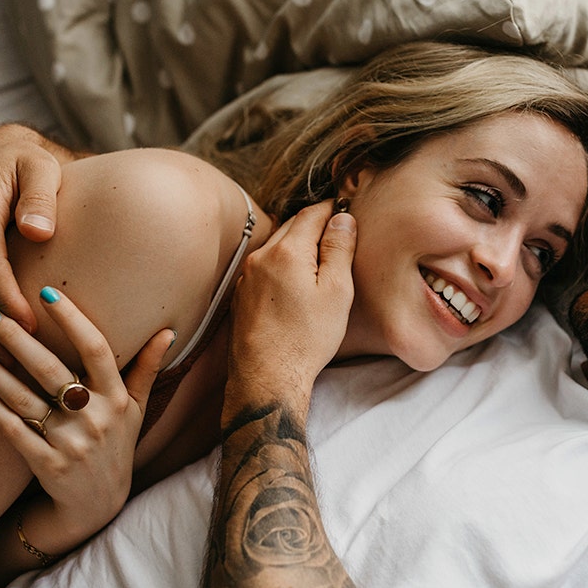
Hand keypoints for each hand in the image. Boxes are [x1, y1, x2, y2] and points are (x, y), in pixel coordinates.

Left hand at [0, 286, 173, 538]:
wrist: (97, 506)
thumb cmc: (116, 446)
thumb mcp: (136, 409)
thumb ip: (146, 368)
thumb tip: (167, 330)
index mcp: (117, 399)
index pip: (97, 349)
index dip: (73, 320)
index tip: (48, 292)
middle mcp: (96, 419)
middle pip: (52, 371)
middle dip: (19, 339)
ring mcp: (71, 444)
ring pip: (25, 399)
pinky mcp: (46, 465)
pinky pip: (14, 431)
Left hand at [227, 201, 356, 413]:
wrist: (266, 377)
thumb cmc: (306, 339)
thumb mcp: (336, 292)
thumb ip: (339, 249)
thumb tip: (342, 218)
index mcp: (287, 251)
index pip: (311, 213)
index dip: (332, 210)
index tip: (346, 211)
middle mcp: (261, 257)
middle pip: (291, 226)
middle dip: (314, 225)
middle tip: (337, 235)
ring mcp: (247, 276)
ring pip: (276, 246)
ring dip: (297, 246)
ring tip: (319, 261)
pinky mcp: (241, 294)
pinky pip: (265, 267)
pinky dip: (282, 265)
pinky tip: (296, 285)